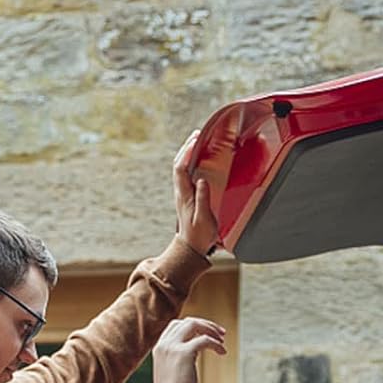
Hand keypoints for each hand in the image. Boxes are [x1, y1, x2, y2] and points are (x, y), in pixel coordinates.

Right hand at [152, 317, 226, 382]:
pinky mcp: (184, 353)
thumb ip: (178, 360)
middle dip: (206, 325)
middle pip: (187, 322)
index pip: (176, 326)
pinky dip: (216, 344)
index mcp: (159, 348)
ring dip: (211, 330)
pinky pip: (205, 340)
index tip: (207, 333)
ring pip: (195, 325)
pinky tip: (222, 353)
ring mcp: (173, 347)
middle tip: (221, 334)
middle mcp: (164, 344)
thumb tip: (194, 355)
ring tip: (222, 340)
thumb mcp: (171, 373)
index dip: (194, 326)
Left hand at [174, 130, 218, 255]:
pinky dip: (191, 163)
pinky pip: (186, 175)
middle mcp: (181, 192)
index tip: (196, 140)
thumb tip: (202, 180)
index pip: (181, 168)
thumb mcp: (204, 218)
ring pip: (181, 169)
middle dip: (186, 148)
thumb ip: (203, 199)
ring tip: (198, 141)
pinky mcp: (187, 196)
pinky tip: (199, 159)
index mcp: (184, 195)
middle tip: (197, 135)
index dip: (186, 152)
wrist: (191, 247)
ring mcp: (183, 194)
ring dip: (188, 154)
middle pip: (179, 165)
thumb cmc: (199, 235)